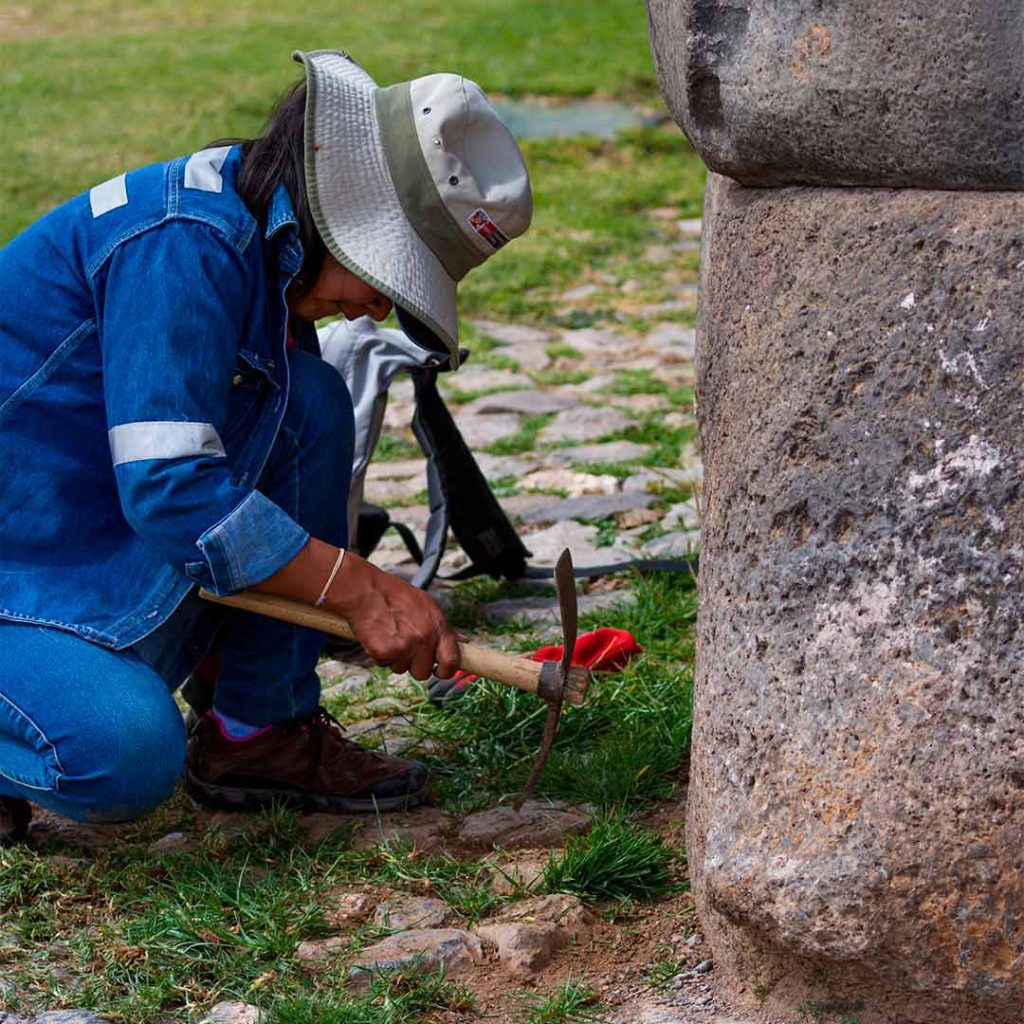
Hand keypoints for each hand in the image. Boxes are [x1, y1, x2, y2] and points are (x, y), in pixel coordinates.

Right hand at [326, 551, 460, 680]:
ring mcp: (404, 647)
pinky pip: (384, 664)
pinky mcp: (385, 652)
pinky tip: (379, 637)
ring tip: (390, 635)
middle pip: (423, 672)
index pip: (452, 661)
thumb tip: (462, 642)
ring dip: (396, 658)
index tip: (439, 671)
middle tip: (405, 648)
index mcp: (438, 627)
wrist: (367, 591)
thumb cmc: (396, 595)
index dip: (446, 671)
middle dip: (414, 665)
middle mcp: (424, 639)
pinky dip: (380, 655)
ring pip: (402, 669)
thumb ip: (442, 627)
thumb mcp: (427, 605)